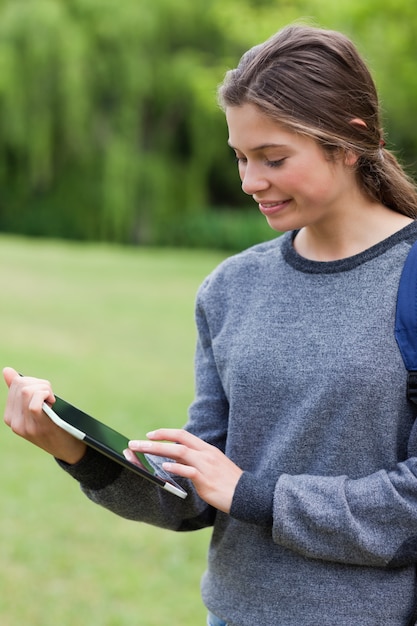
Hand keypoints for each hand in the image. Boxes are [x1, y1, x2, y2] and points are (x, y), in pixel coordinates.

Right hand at [3, 367, 86, 463]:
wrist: (68, 450)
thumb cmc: (53, 425)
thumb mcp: (34, 408)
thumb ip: (20, 392)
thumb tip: (7, 371)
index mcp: (10, 416)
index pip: (16, 384)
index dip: (34, 381)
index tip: (44, 392)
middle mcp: (13, 422)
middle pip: (22, 385)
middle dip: (40, 383)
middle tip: (50, 396)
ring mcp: (25, 426)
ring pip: (27, 391)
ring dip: (45, 389)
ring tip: (51, 400)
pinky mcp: (39, 428)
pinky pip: (34, 405)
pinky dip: (45, 396)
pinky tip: (52, 402)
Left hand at [128, 429, 242, 512]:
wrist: (246, 495)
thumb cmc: (227, 482)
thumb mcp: (212, 466)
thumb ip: (194, 461)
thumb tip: (173, 459)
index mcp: (206, 449)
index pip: (183, 435)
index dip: (166, 433)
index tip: (150, 435)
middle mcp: (205, 454)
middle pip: (178, 440)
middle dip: (156, 439)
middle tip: (136, 442)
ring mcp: (206, 465)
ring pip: (180, 452)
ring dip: (159, 450)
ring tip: (143, 451)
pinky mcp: (206, 480)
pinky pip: (189, 471)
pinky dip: (176, 467)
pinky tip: (164, 467)